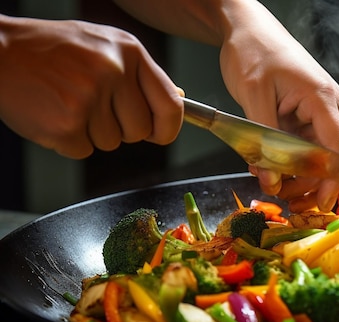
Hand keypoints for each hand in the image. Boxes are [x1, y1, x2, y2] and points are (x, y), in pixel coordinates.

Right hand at [0, 16, 182, 158]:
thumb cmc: (52, 49)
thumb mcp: (104, 46)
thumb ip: (140, 74)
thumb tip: (178, 100)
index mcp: (129, 52)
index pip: (170, 105)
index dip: (168, 128)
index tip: (160, 135)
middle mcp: (112, 72)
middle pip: (140, 131)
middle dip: (121, 129)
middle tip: (94, 107)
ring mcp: (89, 99)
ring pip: (112, 143)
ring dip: (92, 133)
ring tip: (69, 103)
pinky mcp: (66, 125)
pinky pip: (84, 150)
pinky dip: (70, 140)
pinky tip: (55, 113)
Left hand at [217, 4, 338, 212]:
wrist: (246, 27)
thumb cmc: (253, 51)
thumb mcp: (253, 96)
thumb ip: (263, 142)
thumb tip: (271, 182)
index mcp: (321, 98)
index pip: (337, 149)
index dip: (332, 180)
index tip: (321, 204)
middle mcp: (326, 107)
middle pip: (325, 158)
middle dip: (304, 183)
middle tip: (280, 198)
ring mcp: (315, 112)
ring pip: (311, 156)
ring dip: (292, 174)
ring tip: (268, 183)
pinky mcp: (302, 116)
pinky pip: (299, 146)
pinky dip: (284, 161)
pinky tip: (266, 168)